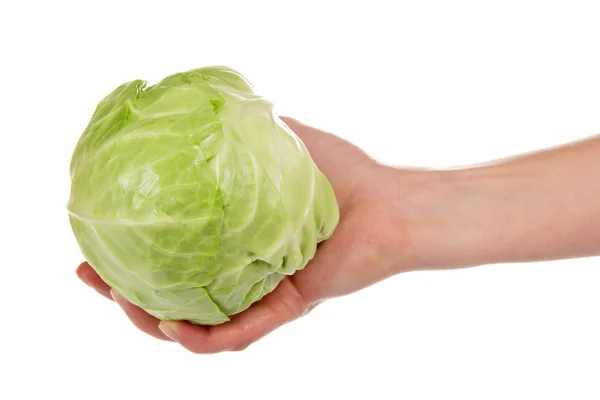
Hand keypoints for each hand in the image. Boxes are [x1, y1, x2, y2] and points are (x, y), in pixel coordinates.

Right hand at [76, 117, 424, 352]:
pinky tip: (171, 323)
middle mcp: (245, 275)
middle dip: (126, 293)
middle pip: (175, 296)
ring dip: (153, 322)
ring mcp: (263, 297)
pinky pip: (238, 334)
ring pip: (197, 327)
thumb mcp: (284, 144)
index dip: (132, 251)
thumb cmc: (345, 175)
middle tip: (91, 275)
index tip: (93, 240)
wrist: (392, 205)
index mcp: (236, 243)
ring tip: (125, 302)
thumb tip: (204, 111)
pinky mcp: (286, 308)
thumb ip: (247, 133)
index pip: (175, 254)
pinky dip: (201, 336)